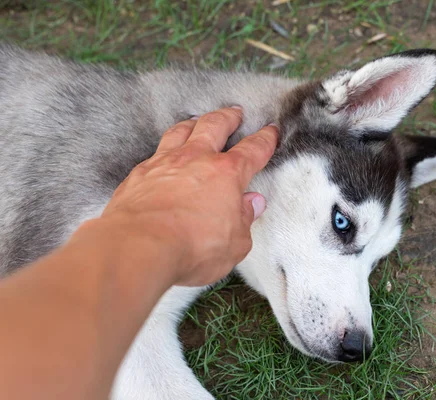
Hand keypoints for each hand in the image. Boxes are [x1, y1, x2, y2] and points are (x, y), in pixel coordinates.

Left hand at [99, 107, 277, 285]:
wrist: (138, 247)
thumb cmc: (191, 247)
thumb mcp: (235, 243)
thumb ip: (244, 219)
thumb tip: (251, 204)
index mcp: (227, 174)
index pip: (252, 150)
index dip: (264, 139)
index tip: (270, 132)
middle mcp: (196, 160)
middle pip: (215, 126)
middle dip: (228, 117)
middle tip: (235, 112)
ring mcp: (165, 163)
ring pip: (181, 131)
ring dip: (193, 123)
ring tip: (198, 121)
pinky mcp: (139, 174)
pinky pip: (156, 151)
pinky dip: (165, 147)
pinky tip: (164, 154)